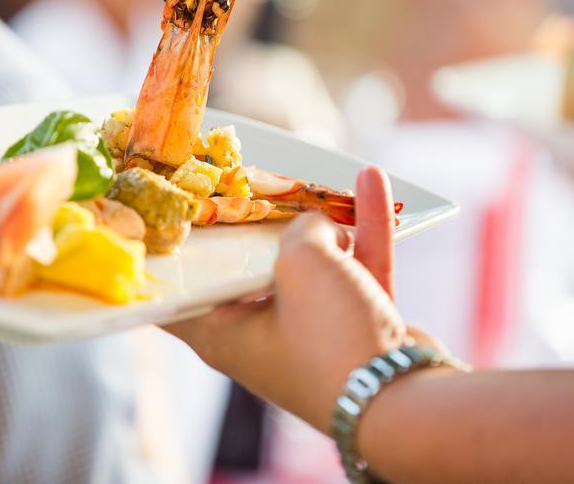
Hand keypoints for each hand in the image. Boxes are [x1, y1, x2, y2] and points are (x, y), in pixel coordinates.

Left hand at [165, 166, 443, 432]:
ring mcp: (312, 334)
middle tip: (249, 179)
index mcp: (224, 333)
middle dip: (256, 224)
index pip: (179, 296)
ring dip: (320, 220)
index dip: (170, 259)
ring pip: (311, 265)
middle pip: (249, 269)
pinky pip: (355, 270)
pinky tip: (371, 182)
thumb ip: (301, 229)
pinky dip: (363, 230)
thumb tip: (317, 226)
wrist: (405, 400)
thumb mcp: (302, 262)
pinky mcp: (358, 330)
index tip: (168, 216)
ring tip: (318, 174)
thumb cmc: (330, 336)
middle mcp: (261, 335)